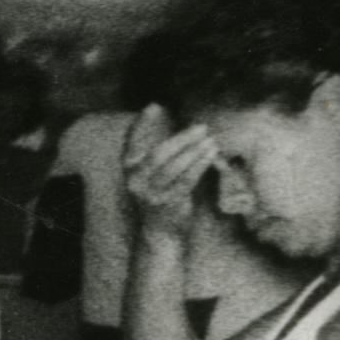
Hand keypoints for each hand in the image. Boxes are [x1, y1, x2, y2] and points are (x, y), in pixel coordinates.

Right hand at [121, 108, 219, 232]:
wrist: (160, 233)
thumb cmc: (161, 197)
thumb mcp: (153, 175)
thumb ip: (160, 155)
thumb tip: (180, 128)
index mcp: (129, 171)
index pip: (131, 142)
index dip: (141, 124)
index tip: (154, 105)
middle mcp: (136, 182)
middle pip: (158, 154)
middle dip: (181, 139)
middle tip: (202, 127)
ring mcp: (151, 194)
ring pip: (173, 167)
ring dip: (194, 151)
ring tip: (211, 140)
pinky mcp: (167, 203)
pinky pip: (186, 180)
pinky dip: (200, 165)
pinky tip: (210, 155)